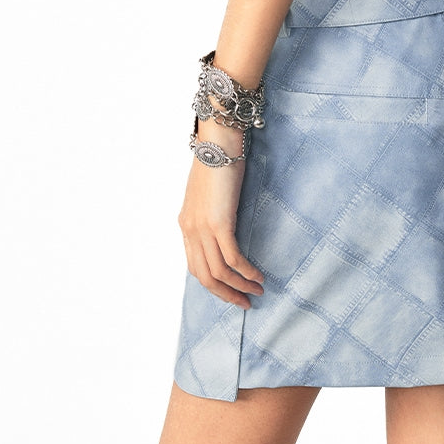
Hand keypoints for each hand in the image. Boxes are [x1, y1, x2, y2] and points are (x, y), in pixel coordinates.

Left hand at [177, 123, 264, 308]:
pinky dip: (245, 272)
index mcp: (186, 224)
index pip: (195, 265)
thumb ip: (212, 211)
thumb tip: (225, 225)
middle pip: (204, 276)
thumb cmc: (218, 159)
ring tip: (257, 291)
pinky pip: (232, 259)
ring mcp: (202, 227)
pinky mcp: (219, 223)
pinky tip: (257, 276)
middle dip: (225, 294)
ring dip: (238, 287)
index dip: (213, 283)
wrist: (218, 141)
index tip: (231, 291)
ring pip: (218, 272)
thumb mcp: (209, 192)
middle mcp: (190, 229)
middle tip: (245, 303)